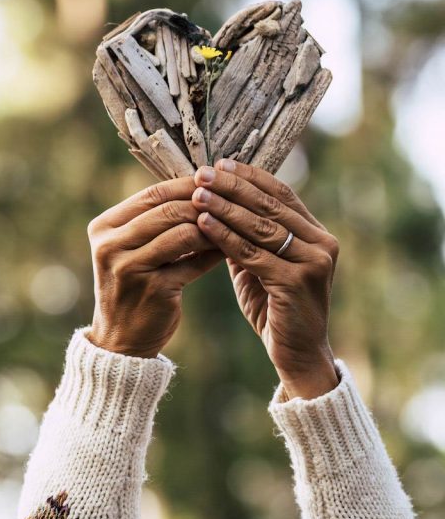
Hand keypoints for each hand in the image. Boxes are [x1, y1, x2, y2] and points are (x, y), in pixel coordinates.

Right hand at [88, 177, 223, 357]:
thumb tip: (202, 188)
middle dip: (204, 204)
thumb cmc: (132, 285)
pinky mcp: (152, 290)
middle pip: (167, 210)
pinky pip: (193, 262)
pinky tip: (230, 250)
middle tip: (232, 201)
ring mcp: (129, 268)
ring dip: (213, 227)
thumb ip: (154, 221)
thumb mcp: (131, 248)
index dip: (186, 185)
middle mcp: (110, 245)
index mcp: (103, 227)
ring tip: (234, 224)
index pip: (151, 194)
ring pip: (182, 233)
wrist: (121, 338)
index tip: (215, 182)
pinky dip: (214, 254)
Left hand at [191, 159, 339, 398]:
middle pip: (270, 205)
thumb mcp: (259, 265)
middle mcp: (322, 243)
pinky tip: (202, 225)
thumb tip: (215, 203)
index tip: (220, 163)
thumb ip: (246, 236)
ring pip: (261, 227)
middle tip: (202, 172)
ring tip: (196, 193)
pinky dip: (225, 237)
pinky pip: (253, 254)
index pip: (282, 193)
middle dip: (233, 187)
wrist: (297, 355)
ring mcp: (314, 262)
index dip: (250, 177)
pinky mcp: (298, 282)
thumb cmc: (275, 308)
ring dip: (225, 208)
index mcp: (316, 234)